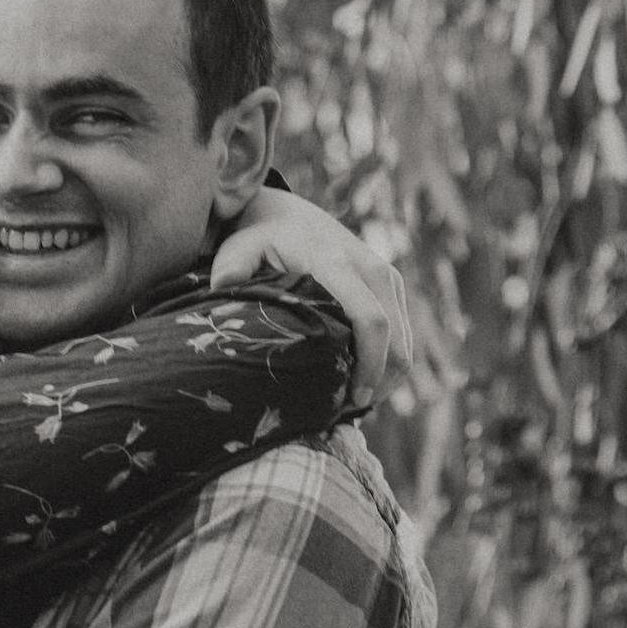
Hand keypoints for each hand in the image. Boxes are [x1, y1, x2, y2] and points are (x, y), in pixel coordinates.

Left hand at [212, 187, 410, 405]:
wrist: (286, 213)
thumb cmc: (257, 239)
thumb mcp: (238, 250)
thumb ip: (230, 270)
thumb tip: (221, 290)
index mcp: (337, 264)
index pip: (370, 320)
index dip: (369, 365)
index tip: (351, 400)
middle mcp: (371, 268)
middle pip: (397, 340)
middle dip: (379, 382)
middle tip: (347, 414)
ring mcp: (386, 275)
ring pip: (405, 341)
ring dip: (386, 377)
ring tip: (351, 404)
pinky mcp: (391, 284)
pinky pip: (403, 333)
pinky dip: (388, 362)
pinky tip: (360, 382)